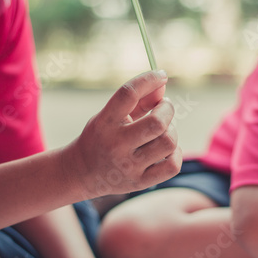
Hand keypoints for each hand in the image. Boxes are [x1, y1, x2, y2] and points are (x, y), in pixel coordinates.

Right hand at [64, 70, 181, 197]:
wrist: (81, 173)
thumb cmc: (102, 137)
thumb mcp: (111, 115)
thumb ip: (138, 100)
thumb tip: (163, 86)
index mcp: (105, 123)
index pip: (128, 93)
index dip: (149, 79)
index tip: (161, 74)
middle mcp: (116, 145)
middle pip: (157, 123)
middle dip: (167, 109)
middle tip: (163, 108)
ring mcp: (128, 167)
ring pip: (168, 142)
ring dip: (172, 131)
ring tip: (163, 131)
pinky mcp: (139, 183)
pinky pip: (172, 166)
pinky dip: (176, 154)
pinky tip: (166, 150)